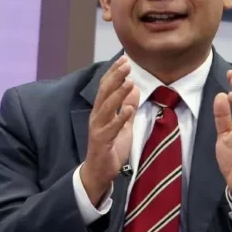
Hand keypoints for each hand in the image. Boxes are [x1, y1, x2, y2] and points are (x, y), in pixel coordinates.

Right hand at [81, 56, 139, 205]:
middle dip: (115, 77)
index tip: (124, 59)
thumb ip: (126, 107)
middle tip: (126, 63)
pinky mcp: (101, 142)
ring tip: (129, 81)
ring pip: (106, 107)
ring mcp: (98, 129)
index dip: (114, 73)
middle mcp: (97, 117)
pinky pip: (111, 128)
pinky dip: (120, 118)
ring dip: (118, 94)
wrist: (98, 173)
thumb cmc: (110, 149)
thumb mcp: (123, 125)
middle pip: (104, 93)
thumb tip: (134, 88)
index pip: (106, 87)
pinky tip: (129, 109)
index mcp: (101, 111)